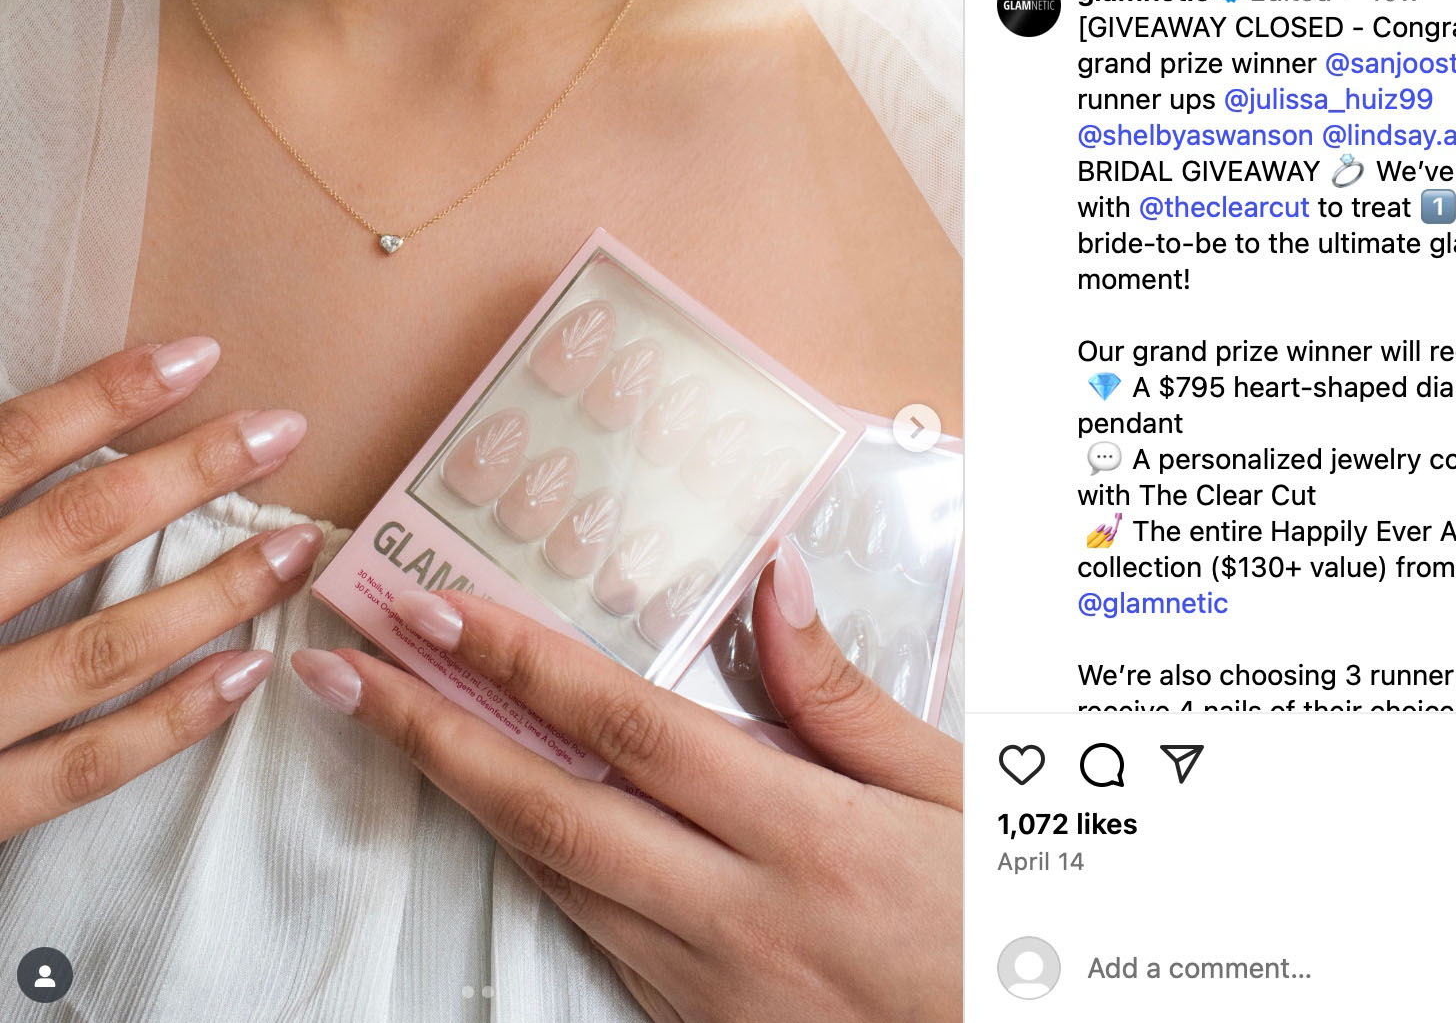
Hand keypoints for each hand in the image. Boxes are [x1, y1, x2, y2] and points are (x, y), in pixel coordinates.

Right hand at [0, 340, 320, 839]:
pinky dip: (175, 720)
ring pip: (101, 648)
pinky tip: (246, 672)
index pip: (2, 451)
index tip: (195, 355)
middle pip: (71, 533)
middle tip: (279, 431)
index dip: (102, 398)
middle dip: (187, 475)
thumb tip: (37, 428)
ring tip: (294, 548)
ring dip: (212, 593)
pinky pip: (86, 766)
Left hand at [292, 547, 961, 1021]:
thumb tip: (775, 584)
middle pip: (551, 811)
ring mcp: (708, 982)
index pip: (630, 730)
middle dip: (433, 732)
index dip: (523, 664)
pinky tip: (504, 813)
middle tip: (343, 668)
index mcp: (806, 833)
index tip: (438, 611)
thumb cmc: (1003, 914)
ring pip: (555, 876)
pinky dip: (537, 863)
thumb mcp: (957, 790)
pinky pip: (596, 933)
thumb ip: (847, 695)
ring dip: (466, 795)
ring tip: (394, 722)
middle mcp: (737, 911)